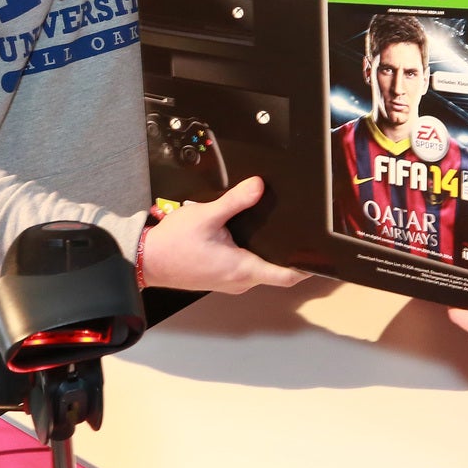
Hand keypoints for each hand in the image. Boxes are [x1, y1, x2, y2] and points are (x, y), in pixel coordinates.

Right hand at [137, 176, 303, 293]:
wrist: (146, 260)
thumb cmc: (172, 245)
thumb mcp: (207, 215)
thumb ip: (236, 201)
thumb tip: (259, 186)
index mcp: (242, 269)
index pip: (287, 275)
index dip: (307, 267)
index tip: (321, 258)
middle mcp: (239, 280)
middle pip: (276, 270)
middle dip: (289, 253)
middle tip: (302, 233)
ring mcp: (230, 281)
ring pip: (260, 268)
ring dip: (269, 253)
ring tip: (278, 231)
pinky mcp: (221, 277)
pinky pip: (245, 267)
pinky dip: (253, 254)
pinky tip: (249, 236)